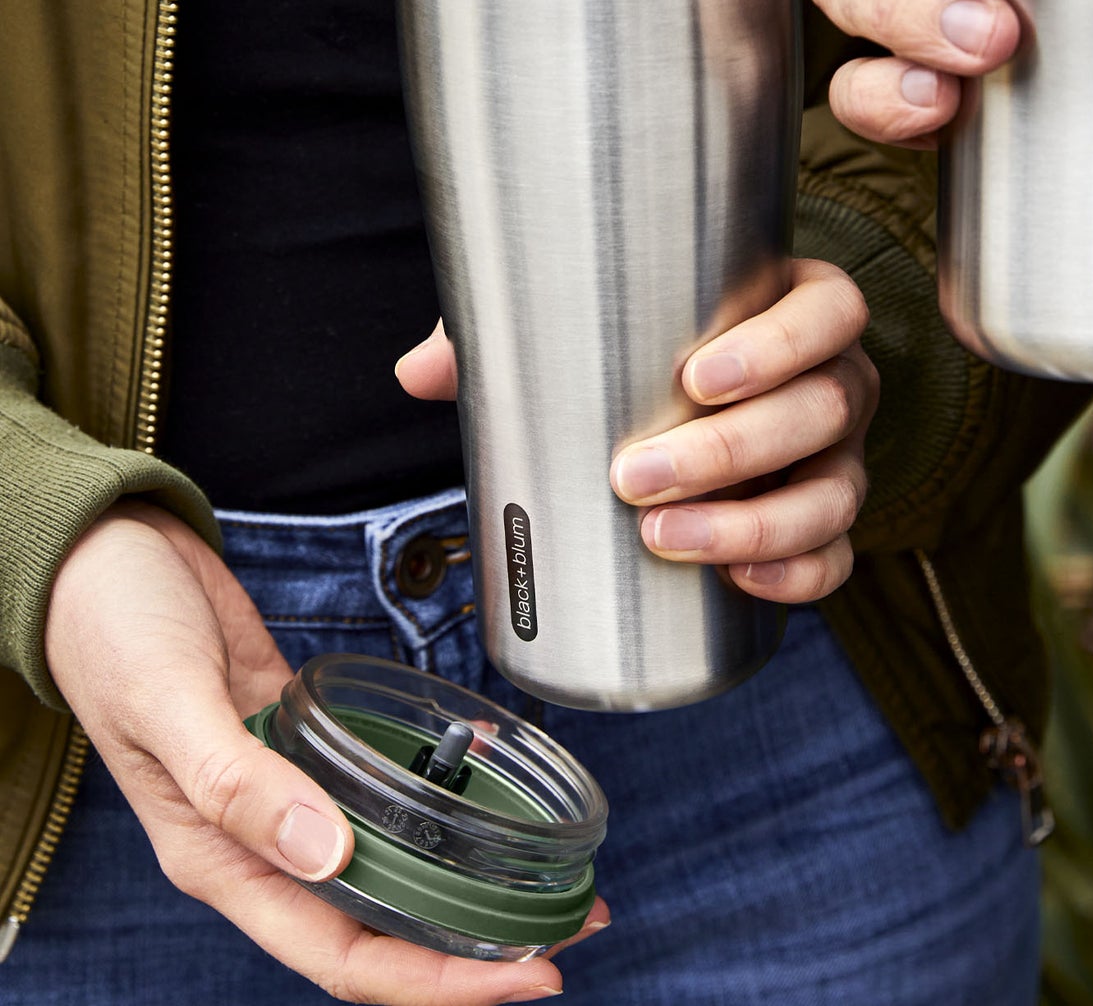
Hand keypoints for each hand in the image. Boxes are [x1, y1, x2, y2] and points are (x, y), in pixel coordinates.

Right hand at [46, 502, 604, 1003]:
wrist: (100, 558)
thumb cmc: (112, 628)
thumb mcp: (167, 701)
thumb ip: (238, 780)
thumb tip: (326, 852)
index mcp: (219, 858)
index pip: (341, 956)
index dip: (433, 982)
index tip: (518, 976)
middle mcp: (259, 842)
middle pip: (377, 927)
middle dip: (469, 950)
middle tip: (563, 938)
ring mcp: (285, 793)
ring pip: (383, 865)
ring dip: (459, 884)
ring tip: (545, 885)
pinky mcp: (303, 741)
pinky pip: (375, 790)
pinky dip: (429, 798)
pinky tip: (481, 783)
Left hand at [397, 259, 876, 603]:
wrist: (699, 389)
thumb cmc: (649, 340)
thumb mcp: (589, 314)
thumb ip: (513, 328)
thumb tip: (418, 373)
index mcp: (798, 304)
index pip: (829, 309)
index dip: (779, 343)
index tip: (694, 376)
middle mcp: (835, 377)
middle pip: (823, 407)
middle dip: (732, 450)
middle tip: (636, 476)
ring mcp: (839, 454)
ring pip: (833, 492)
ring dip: (754, 522)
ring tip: (665, 540)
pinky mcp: (828, 521)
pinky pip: (836, 556)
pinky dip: (797, 575)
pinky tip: (740, 581)